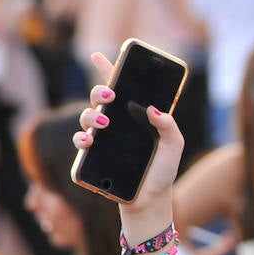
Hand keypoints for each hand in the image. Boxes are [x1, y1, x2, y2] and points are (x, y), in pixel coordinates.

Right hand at [75, 51, 184, 241]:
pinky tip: (89, 141)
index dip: (108, 69)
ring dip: (91, 115)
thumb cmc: (163, 170)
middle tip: (110, 95)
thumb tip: (153, 109)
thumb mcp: (173, 145)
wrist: (152, 200)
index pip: (119, 88)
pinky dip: (81, 138)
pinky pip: (80, 143)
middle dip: (99, 91)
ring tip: (104, 122)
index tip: (98, 54)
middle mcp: (115, 124)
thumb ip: (169, 126)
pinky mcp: (92, 158)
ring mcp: (102, 140)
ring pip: (86, 117)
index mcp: (134, 116)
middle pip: (99, 99)